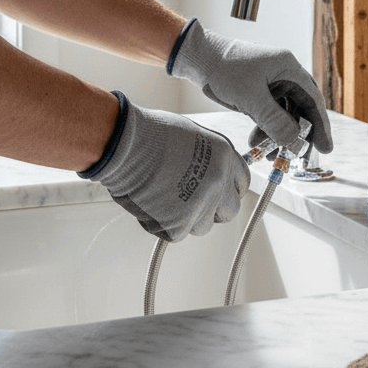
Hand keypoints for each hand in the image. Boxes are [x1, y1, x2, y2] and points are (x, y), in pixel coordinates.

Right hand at [80, 93, 249, 241]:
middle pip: (229, 210)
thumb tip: (207, 169)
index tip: (217, 191)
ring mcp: (201, 206)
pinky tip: (151, 204)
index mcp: (225, 157)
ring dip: (187, 218)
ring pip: (203, 226)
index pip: (241, 183)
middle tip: (192, 201)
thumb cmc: (149, 133)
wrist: (126, 146)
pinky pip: (176, 233)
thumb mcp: (192, 136)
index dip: (227, 188)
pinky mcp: (178, 225)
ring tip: (165, 198)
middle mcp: (219, 183)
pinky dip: (164, 224)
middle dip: (213, 209)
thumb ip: (207, 157)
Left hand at [167, 19, 332, 153]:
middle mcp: (285, 76)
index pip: (312, 100)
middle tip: (299, 159)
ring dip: (279, 136)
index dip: (321, 125)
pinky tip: (257, 143)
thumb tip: (292, 140)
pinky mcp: (260, 94)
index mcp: (289, 69)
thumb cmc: (225, 68)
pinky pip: (270, 116)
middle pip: (301, 110)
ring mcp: (272, 86)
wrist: (200, 59)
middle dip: (300, 136)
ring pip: (284, 116)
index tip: (324, 147)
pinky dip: (266, 131)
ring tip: (271, 156)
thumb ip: (273, 119)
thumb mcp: (250, 96)